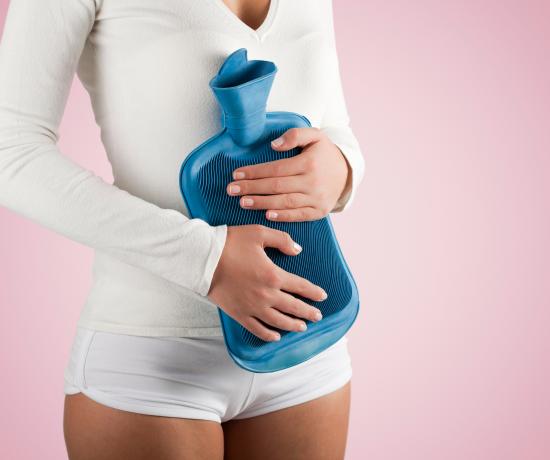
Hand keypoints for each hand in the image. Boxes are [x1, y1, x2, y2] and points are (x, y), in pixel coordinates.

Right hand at [207, 224, 326, 341]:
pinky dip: (268, 335)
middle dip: (308, 312)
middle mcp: (266, 295)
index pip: (301, 286)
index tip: (322, 296)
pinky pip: (257, 329)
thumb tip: (298, 251)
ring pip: (278, 322)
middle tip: (318, 316)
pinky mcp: (239, 314)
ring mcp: (252, 307)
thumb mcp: (259, 233)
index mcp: (273, 275)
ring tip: (302, 327)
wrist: (202, 258)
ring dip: (293, 325)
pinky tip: (276, 336)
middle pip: (293, 307)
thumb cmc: (230, 243)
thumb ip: (282, 240)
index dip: (314, 292)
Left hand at [226, 127, 350, 221]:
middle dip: (252, 188)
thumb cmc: (325, 153)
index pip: (276, 169)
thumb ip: (295, 135)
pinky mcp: (319, 211)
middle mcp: (312, 182)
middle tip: (232, 190)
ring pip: (284, 202)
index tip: (236, 174)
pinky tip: (267, 215)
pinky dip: (283, 216)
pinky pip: (298, 215)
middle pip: (276, 186)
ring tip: (243, 202)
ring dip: (262, 203)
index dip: (255, 172)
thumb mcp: (315, 135)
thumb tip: (274, 145)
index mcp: (309, 163)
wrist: (347, 173)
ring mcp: (316, 199)